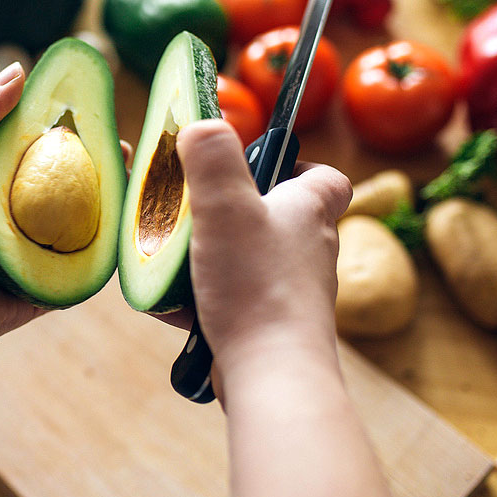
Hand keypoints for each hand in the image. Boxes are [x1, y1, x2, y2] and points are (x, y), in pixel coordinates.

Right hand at [175, 120, 351, 395]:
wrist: (271, 374)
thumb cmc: (257, 286)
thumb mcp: (224, 205)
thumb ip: (212, 156)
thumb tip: (203, 122)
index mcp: (308, 213)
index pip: (327, 179)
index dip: (300, 167)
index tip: (260, 168)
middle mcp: (308, 252)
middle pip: (278, 219)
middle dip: (235, 213)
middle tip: (196, 211)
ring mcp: (292, 293)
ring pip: (249, 262)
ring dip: (210, 258)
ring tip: (172, 261)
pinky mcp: (270, 328)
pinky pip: (232, 301)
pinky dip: (201, 300)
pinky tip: (169, 306)